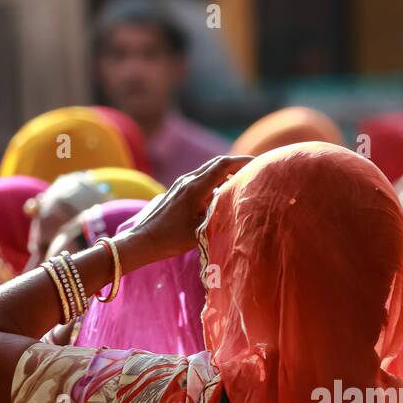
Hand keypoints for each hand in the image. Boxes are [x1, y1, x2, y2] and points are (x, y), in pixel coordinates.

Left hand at [130, 154, 251, 260]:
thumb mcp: (201, 229)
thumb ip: (219, 214)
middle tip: (254, 169)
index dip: (242, 162)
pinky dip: (215, 181)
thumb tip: (237, 206)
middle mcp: (188, 181)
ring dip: (225, 173)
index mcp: (195, 187)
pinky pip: (200, 179)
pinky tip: (221, 193)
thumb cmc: (172, 238)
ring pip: (208, 171)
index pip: (223, 165)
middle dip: (236, 164)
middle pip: (216, 164)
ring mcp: (180, 184)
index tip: (259, 163)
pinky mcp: (177, 191)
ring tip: (241, 181)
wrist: (143, 240)